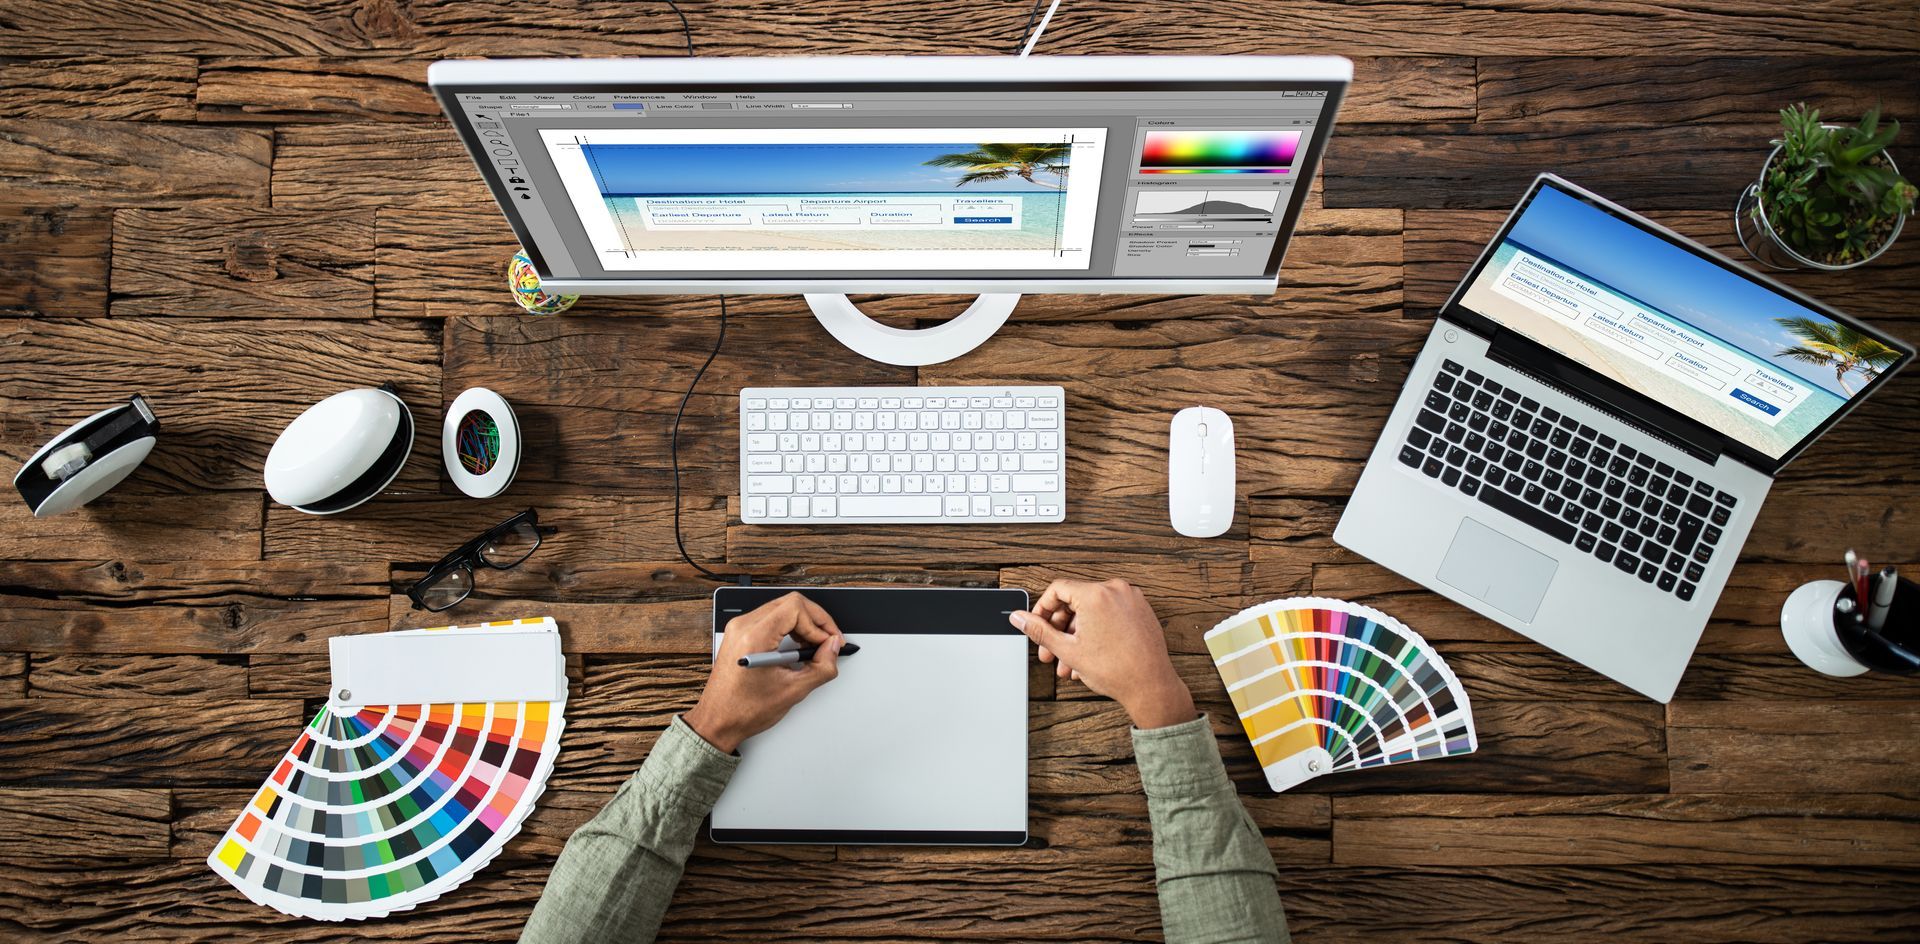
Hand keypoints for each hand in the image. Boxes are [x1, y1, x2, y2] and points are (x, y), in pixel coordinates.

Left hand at [684, 591, 844, 752]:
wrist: (718, 721)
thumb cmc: (743, 710)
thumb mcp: (792, 691)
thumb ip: (820, 667)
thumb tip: (832, 648)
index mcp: (754, 638)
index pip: (796, 608)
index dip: (819, 623)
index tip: (829, 641)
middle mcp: (743, 627)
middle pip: (791, 603)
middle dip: (816, 620)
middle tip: (829, 640)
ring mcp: (739, 628)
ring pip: (782, 607)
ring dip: (804, 623)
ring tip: (814, 645)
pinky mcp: (740, 634)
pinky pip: (771, 618)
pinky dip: (790, 627)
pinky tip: (798, 645)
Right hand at [1009, 578, 1195, 729]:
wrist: (1150, 686)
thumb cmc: (1117, 670)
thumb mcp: (1068, 650)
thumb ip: (1039, 630)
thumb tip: (1019, 618)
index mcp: (1096, 595)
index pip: (1058, 589)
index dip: (1042, 609)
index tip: (1038, 624)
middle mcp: (1115, 590)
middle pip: (1075, 600)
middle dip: (1059, 628)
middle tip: (1050, 649)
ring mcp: (1131, 599)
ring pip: (1092, 610)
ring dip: (1076, 634)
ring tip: (1069, 660)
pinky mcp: (1141, 610)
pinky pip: (1110, 614)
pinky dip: (1097, 630)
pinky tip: (1088, 654)